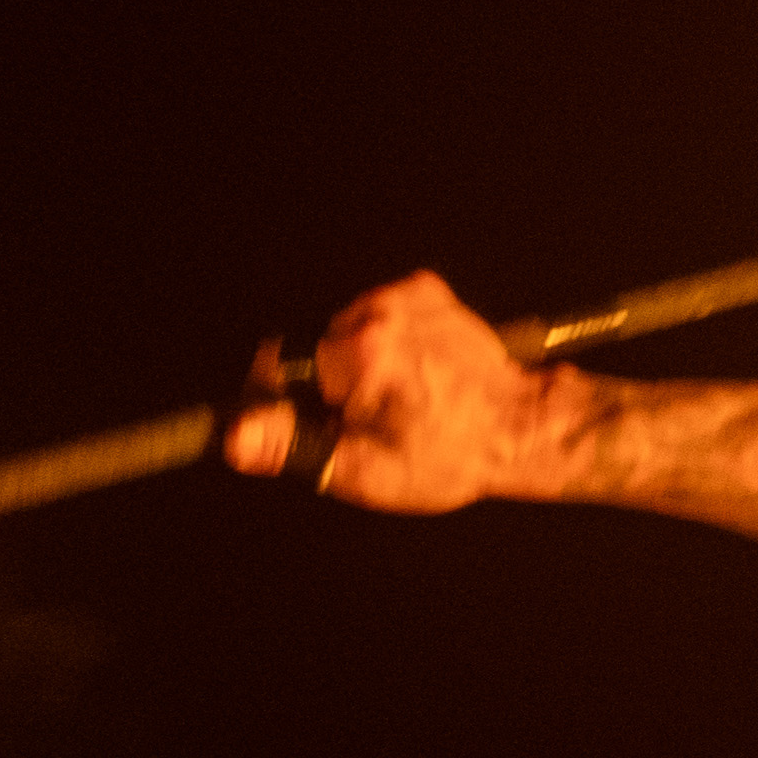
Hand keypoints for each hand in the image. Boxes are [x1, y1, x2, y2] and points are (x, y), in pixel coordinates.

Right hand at [221, 272, 552, 511]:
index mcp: (358, 351)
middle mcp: (380, 311)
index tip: (321, 422)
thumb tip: (234, 438)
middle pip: (315, 345)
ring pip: (347, 329)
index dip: (288, 400)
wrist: (524, 427)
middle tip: (375, 418)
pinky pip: (381, 314)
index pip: (278, 364)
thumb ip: (293, 446)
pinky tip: (417, 371)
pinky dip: (388, 340)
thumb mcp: (364, 468)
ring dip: (360, 361)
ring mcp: (407, 295)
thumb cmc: (449, 456)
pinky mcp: (427, 290)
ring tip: (403, 398)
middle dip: (330, 382)